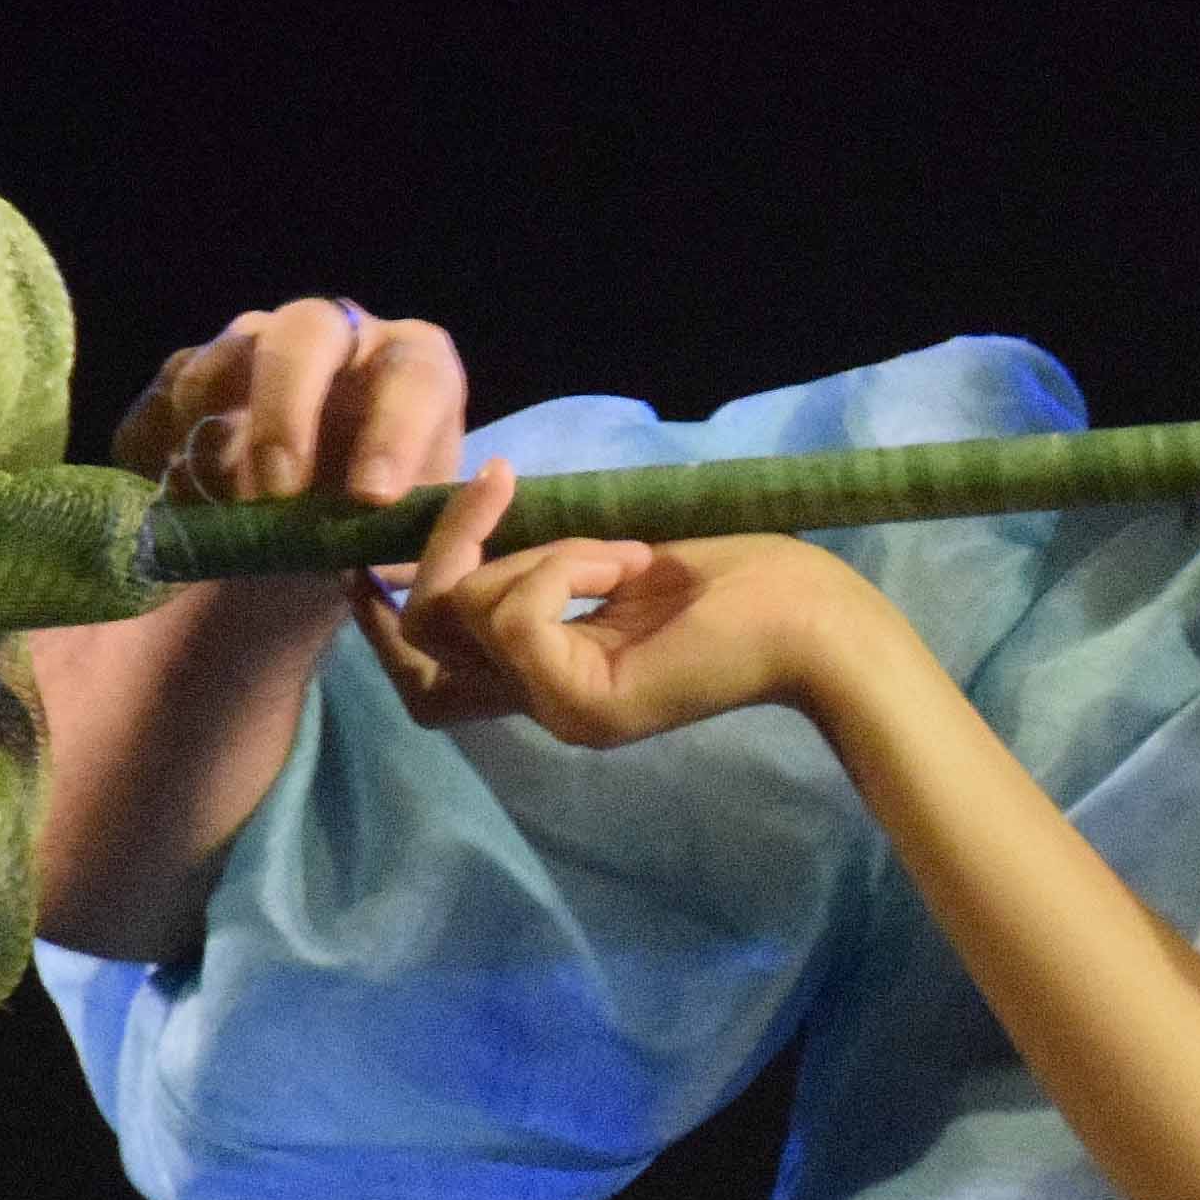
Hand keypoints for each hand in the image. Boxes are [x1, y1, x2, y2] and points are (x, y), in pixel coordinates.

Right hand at [118, 297, 465, 514]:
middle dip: (287, 412)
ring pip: (229, 353)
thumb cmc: (374, 528)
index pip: (415, 376)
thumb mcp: (399, 541)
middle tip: (277, 493)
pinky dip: (166, 444)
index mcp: (415, 370)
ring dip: (217, 429)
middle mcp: (340, 338)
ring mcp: (261, 343)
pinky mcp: (197, 369)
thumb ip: (394, 540)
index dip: (393, 431)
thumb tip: (373, 560)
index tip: (371, 498)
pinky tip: (176, 499)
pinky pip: (170, 388)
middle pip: (308, 330)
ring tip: (218, 505)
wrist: (309, 533)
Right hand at [343, 462, 895, 747]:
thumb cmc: (733, 578)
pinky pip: (516, 611)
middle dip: (448, 548)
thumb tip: (453, 535)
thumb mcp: (604, 559)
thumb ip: (531, 565)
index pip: (423, 664)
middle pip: (423, 633)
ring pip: (466, 609)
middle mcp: (538, 704)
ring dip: (537, 549)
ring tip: (622, 551)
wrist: (812, 614)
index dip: (387, 604)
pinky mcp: (580, 703)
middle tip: (498, 489)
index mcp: (543, 675)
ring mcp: (556, 711)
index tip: (405, 525)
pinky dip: (562, 565)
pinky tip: (627, 565)